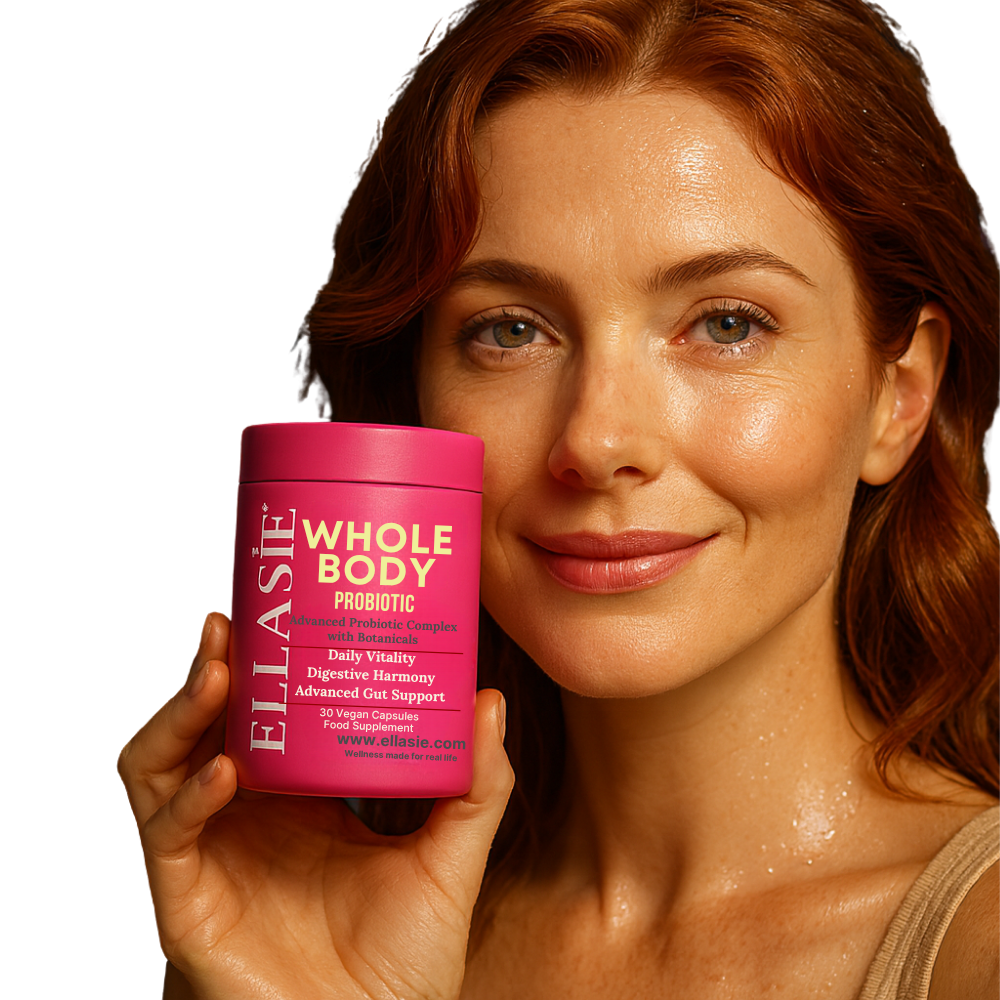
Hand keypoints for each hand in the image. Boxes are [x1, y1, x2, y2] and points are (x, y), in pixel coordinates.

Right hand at [119, 613, 513, 999]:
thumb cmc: (403, 962)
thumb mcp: (449, 859)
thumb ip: (475, 787)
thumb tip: (489, 701)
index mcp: (295, 800)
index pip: (260, 715)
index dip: (260, 665)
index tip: (280, 611)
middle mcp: (244, 819)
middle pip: (201, 727)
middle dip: (209, 671)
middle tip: (232, 623)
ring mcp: (210, 858)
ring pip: (158, 768)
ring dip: (179, 715)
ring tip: (219, 673)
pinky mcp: (187, 904)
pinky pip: (166, 839)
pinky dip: (188, 800)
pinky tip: (225, 772)